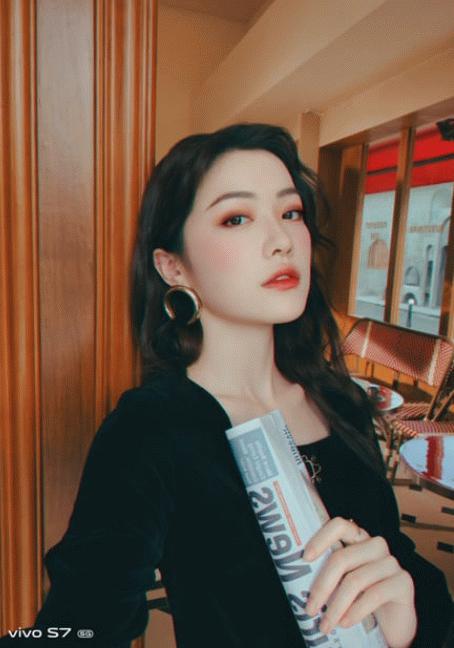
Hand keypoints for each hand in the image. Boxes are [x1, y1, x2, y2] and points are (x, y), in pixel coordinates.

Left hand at [304, 517, 416, 647]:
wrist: (393, 625)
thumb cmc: (361, 600)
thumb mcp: (341, 583)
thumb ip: (327, 573)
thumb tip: (296, 579)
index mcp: (357, 539)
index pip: (340, 525)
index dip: (321, 538)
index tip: (305, 558)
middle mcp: (375, 546)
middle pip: (342, 558)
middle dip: (322, 586)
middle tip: (310, 608)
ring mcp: (391, 562)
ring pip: (355, 580)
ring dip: (336, 606)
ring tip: (326, 624)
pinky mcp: (404, 582)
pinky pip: (374, 594)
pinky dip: (355, 611)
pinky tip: (345, 622)